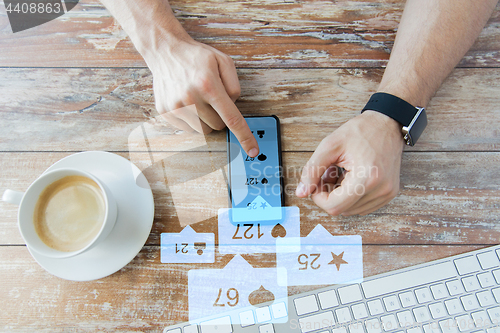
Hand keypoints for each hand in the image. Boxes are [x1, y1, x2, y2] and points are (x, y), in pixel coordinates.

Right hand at [146, 36, 258, 156]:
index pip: (231, 118)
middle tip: (213, 99)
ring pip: (203, 130)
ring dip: (206, 119)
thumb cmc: (197, 56)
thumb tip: (234, 107)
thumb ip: (234, 86)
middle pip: (218, 126)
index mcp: (208, 85)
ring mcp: (176, 107)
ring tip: (199, 99)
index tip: (252, 150)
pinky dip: (193, 120)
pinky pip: (188, 129)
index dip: (244, 136)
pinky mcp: (166, 113)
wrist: (165, 51)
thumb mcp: (224, 61)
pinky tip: (188, 102)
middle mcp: (191, 98)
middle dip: (220, 116)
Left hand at [295, 111, 404, 215]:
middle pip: (342, 210)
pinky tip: (350, 178)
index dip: (319, 197)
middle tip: (328, 173)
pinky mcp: (389, 193)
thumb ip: (312, 170)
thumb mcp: (330, 146)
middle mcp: (381, 190)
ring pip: (351, 210)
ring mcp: (387, 193)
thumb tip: (301, 192)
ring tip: (339, 173)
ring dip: (340, 195)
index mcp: (366, 178)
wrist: (386, 124)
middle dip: (329, 194)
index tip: (317, 182)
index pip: (334, 206)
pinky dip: (351, 195)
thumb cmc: (360, 131)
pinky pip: (362, 206)